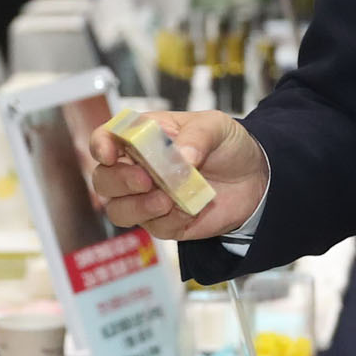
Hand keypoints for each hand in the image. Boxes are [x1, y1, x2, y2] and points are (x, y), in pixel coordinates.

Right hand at [86, 110, 268, 240]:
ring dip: (138, 206)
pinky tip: (188, 208)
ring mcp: (148, 198)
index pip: (106, 138)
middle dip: (119, 181)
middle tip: (146, 179)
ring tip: (166, 199)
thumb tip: (181, 157)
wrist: (256, 178)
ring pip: (119, 210)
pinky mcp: (165, 222)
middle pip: (104, 179)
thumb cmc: (228, 145)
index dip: (100, 145)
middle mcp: (138, 168)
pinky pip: (154, 228)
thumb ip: (197, 137)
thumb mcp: (217, 126)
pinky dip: (169, 220)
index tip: (109, 153)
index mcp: (144, 137)